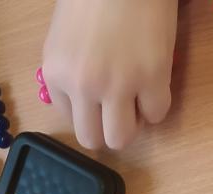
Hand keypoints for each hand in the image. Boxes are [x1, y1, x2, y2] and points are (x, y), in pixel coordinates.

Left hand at [41, 0, 176, 149]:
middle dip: (107, 127)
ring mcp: (117, 85)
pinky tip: (155, 83)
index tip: (100, 95)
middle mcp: (82, 85)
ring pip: (121, 138)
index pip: (69, 117)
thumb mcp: (64, 35)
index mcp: (56, 73)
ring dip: (131, 124)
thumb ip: (69, 69)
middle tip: (120, 108)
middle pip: (92, 138)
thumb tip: (85, 99)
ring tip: (137, 100)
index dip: (89, 108)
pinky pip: (156, 114)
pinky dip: (157, 106)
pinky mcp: (152, 78)